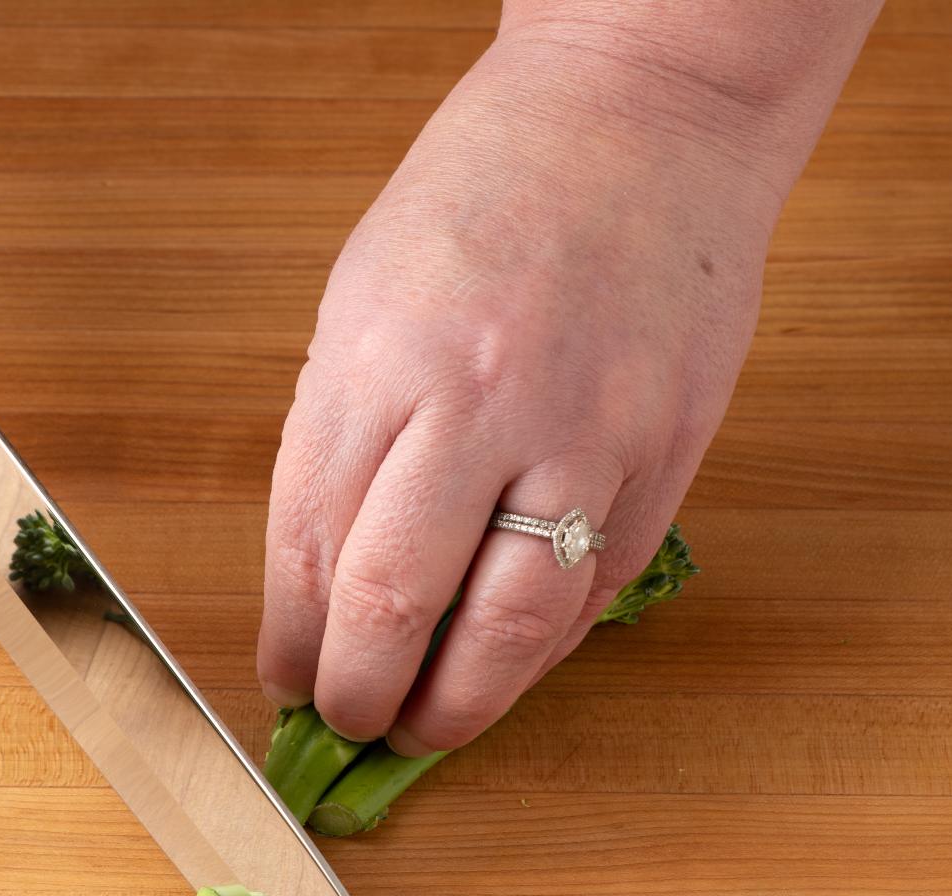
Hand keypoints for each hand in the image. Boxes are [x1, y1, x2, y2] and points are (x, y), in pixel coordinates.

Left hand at [257, 29, 794, 756]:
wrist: (643, 113)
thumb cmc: (484, 195)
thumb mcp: (363, 299)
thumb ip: (340, 440)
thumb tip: (319, 584)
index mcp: (379, 359)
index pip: (312, 549)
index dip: (293, 642)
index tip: (286, 679)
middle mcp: (480, 403)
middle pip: (396, 606)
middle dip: (359, 695)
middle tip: (350, 718)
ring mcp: (586, 431)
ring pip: (511, 627)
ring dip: (459, 705)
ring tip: (427, 725)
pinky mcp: (665, 451)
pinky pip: (594, 591)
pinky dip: (543, 649)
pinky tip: (507, 663)